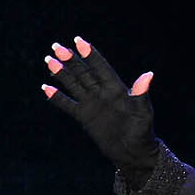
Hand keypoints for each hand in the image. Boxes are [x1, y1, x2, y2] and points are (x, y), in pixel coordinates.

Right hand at [42, 35, 158, 180]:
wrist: (133, 154)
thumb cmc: (143, 133)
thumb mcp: (143, 113)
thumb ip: (141, 94)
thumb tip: (148, 75)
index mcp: (116, 89)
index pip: (101, 68)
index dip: (90, 55)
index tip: (78, 41)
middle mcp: (102, 93)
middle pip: (83, 73)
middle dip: (71, 60)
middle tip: (56, 46)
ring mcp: (92, 104)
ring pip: (74, 84)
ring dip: (61, 73)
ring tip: (49, 60)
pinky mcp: (85, 117)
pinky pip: (68, 105)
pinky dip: (57, 97)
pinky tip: (46, 88)